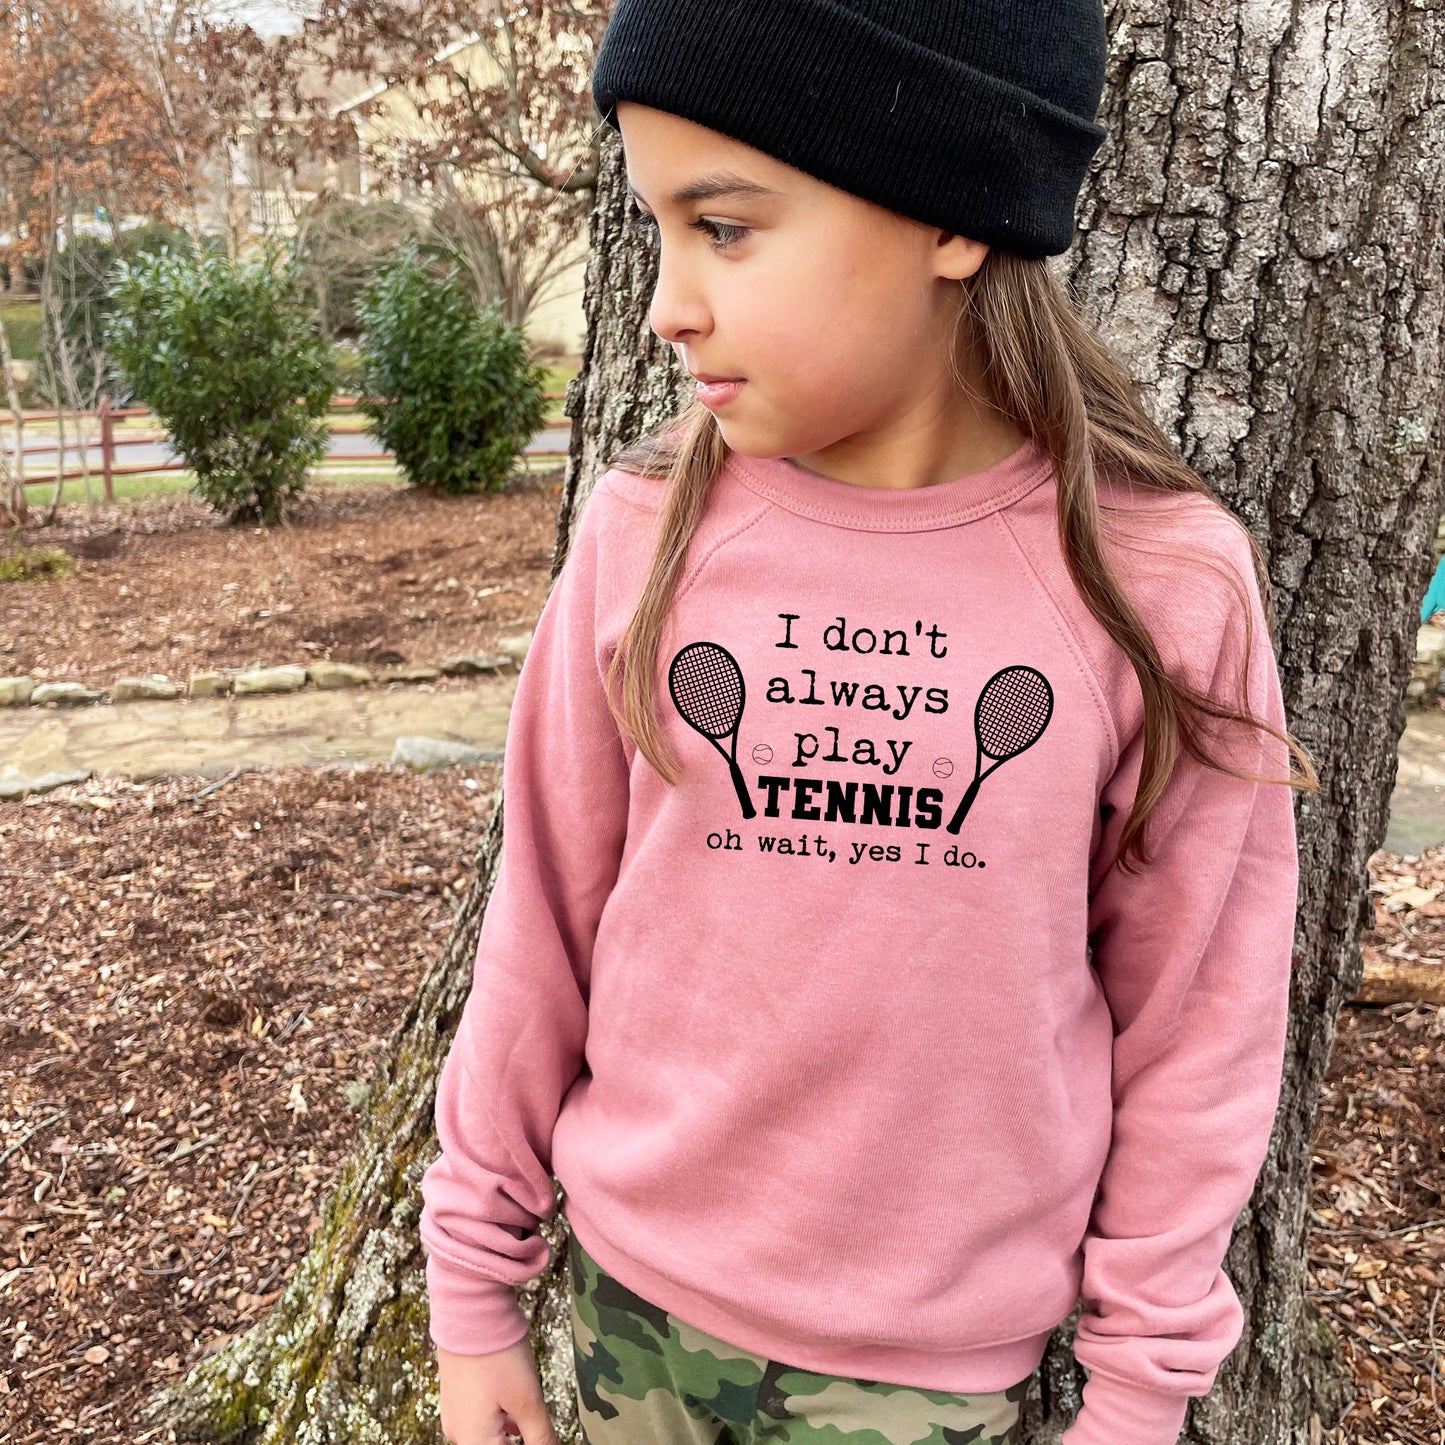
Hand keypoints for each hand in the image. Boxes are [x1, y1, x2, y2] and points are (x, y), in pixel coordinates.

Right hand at [437, 1338, 559, 1444]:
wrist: (469, 1309)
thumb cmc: (497, 1355)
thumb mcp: (527, 1399)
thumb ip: (541, 1436)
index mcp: (474, 1441)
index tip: (544, 1436)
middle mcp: (458, 1433)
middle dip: (518, 1440)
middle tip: (538, 1426)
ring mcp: (454, 1413)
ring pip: (487, 1435)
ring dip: (511, 1433)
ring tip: (530, 1419)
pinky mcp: (456, 1394)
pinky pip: (479, 1419)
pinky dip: (500, 1420)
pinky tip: (517, 1411)